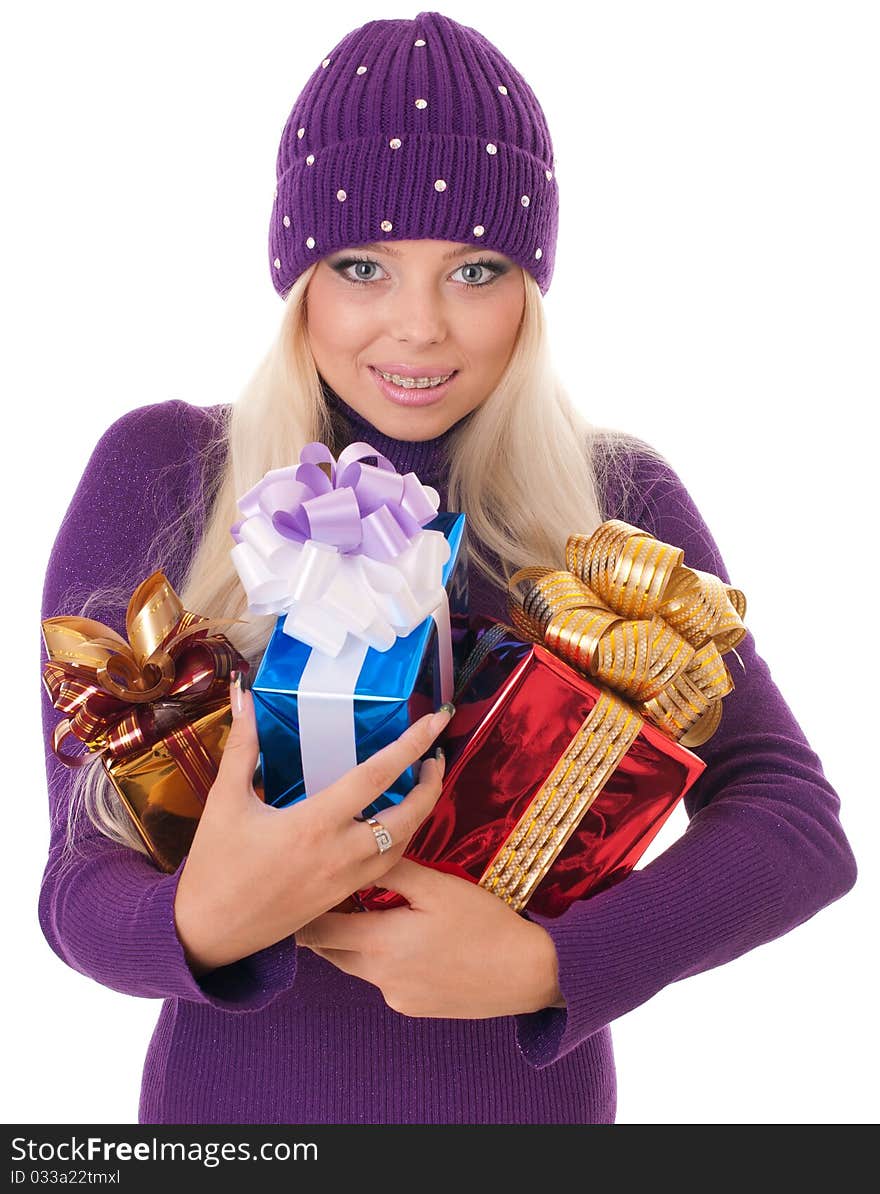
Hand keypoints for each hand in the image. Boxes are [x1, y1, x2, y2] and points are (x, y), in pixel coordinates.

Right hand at [173, 675, 452, 976]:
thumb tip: (243, 694)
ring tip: (423, 786)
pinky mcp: (342, 898)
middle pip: (407, 817)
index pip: (376, 778)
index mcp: (313, 825)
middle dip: (431, 785)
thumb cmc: (214, 866)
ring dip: (421, 814)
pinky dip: (401, 841)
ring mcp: (345, 881)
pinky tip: (395, 824)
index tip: (433, 724)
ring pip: (403, 846)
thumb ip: (242, 746)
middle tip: (435, 757)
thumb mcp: (224, 801)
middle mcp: (339, 854)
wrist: (207, 933)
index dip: (409, 747)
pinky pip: (387, 867)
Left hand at [296, 857, 564, 1017]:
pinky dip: (383, 958)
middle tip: (338, 892)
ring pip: (353, 965)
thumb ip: (393, 869)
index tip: (311, 885)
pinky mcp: (409, 1007)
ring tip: (372, 909)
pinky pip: (381, 979)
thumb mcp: (438, 886)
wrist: (527, 975)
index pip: (316, 931)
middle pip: (328, 950)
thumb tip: (360, 851)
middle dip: (327, 923)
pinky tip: (412, 939)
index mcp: (380, 943)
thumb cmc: (485, 924)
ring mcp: (393, 995)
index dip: (308, 908)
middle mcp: (378, 976)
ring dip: (354, 939)